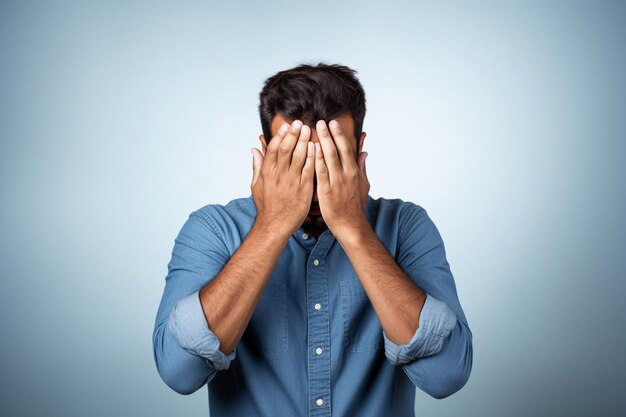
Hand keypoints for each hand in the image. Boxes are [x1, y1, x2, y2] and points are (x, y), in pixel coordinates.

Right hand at [251, 120, 315, 237]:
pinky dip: (313, 158)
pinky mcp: (304, 189)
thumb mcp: (256, 185)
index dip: (281, 135)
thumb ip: (256, 166)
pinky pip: (310, 170)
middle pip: (287, 149)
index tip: (287, 125)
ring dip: (305, 142)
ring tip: (310, 130)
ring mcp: (292, 182)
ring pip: (299, 157)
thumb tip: (253, 150)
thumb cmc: (266, 206)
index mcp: (267, 172)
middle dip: (294, 134)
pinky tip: (317, 148)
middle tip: (301, 123)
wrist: (275, 225)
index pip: (273, 148)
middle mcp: (279, 175)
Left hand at [314, 119, 369, 238]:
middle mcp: (346, 174)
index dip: (339, 135)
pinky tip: (312, 148)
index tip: (333, 123)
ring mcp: (337, 182)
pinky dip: (317, 159)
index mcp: (354, 171)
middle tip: (322, 121)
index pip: (347, 149)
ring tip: (314, 129)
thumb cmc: (355, 206)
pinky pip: (320, 171)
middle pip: (338, 149)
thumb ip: (362, 167)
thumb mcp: (363, 185)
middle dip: (330, 134)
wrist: (350, 225)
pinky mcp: (326, 190)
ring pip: (329, 157)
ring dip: (322, 141)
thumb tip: (364, 152)